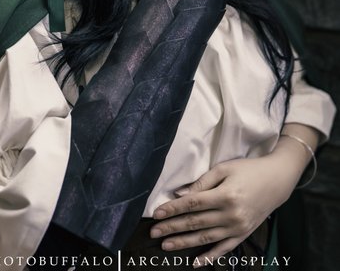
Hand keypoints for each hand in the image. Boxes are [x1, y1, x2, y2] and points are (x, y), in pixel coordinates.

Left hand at [150, 152, 301, 263]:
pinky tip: (195, 262)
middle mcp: (230, 214)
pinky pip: (224, 249)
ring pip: (206, 238)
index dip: (173, 209)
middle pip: (195, 223)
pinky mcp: (243, 235)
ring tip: (166, 246)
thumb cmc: (247, 170)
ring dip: (184, 243)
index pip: (192, 204)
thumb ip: (202, 182)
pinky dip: (209, 257)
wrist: (276, 181)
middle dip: (172, 227)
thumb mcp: (224, 169)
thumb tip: (180, 194)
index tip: (156, 214)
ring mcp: (237, 228)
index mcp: (224, 195)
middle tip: (154, 232)